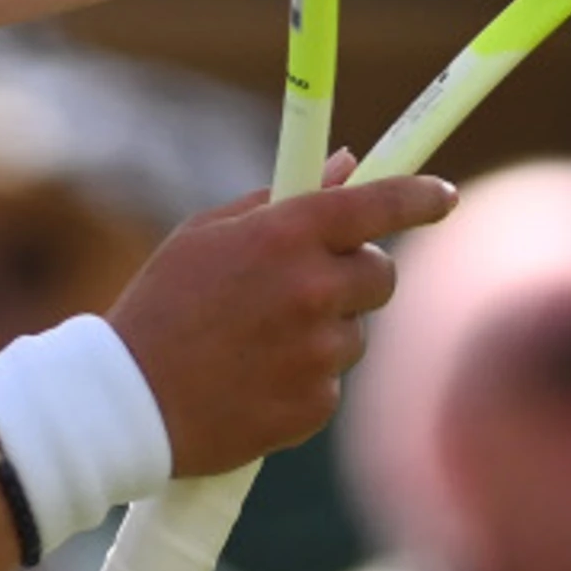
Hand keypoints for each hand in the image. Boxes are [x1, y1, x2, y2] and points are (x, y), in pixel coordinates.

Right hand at [104, 164, 447, 476]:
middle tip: (318, 282)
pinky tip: (254, 378)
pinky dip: (304, 378)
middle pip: (380, 273)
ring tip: (258, 341)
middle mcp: (311, 289)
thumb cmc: (161, 307)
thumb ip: (278, 200)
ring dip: (323, 331)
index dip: (419, 196)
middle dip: (358, 274)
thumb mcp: (206, 235)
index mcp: (283, 234)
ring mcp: (317, 350)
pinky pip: (330, 382)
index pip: (378, 204)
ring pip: (354, 332)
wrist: (127, 403)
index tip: (443, 195)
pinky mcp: (315, 403)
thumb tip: (344, 167)